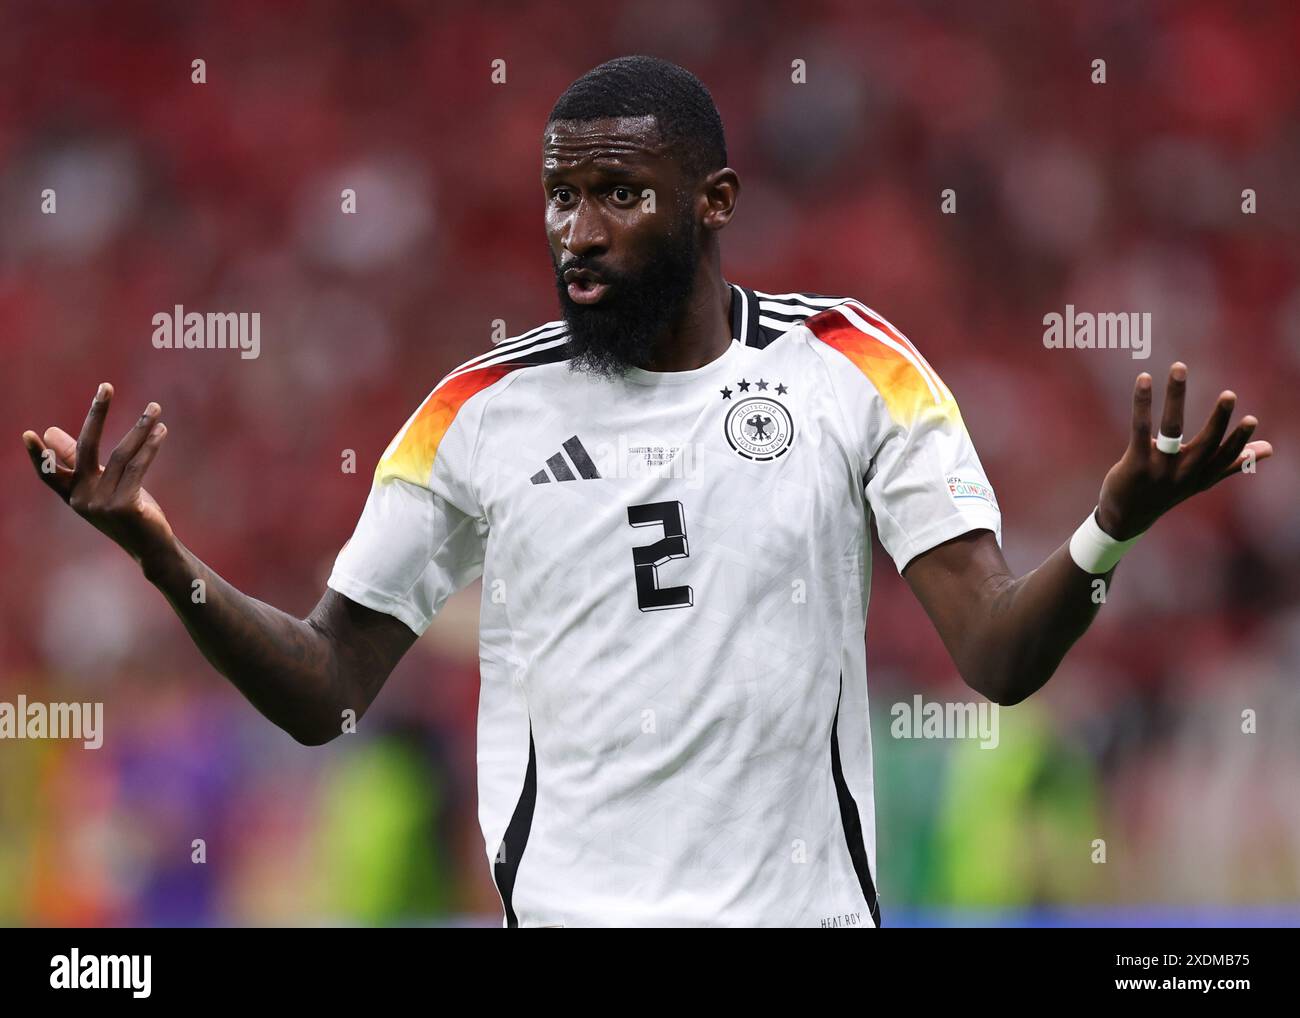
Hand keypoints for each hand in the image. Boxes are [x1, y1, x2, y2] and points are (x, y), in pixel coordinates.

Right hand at [22, 382, 175, 565]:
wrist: (151, 547)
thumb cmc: (125, 510)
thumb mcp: (100, 485)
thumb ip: (76, 460)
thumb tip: (49, 431)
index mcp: (72, 494)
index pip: (49, 473)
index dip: (38, 455)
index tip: (28, 434)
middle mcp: (82, 499)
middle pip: (86, 448)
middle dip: (97, 414)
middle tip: (106, 386)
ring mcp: (102, 504)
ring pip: (121, 455)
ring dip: (140, 428)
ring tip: (155, 408)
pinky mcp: (125, 506)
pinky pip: (138, 467)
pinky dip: (151, 446)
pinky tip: (161, 430)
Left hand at [1096, 362, 1272, 539]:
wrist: (1126, 516)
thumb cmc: (1166, 491)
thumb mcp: (1201, 479)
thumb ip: (1232, 463)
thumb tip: (1269, 449)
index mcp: (1202, 476)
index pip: (1225, 458)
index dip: (1239, 441)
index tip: (1252, 420)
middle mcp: (1183, 473)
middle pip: (1205, 443)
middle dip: (1218, 419)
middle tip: (1230, 395)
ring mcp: (1159, 468)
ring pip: (1171, 428)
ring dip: (1176, 396)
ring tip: (1180, 368)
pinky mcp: (1135, 462)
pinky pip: (1140, 427)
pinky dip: (1143, 402)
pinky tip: (1144, 378)